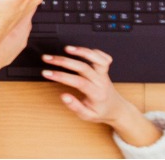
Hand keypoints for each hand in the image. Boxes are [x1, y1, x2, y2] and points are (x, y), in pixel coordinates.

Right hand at [43, 45, 161, 146]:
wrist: (117, 109)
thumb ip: (75, 107)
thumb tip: (64, 96)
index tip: (47, 73)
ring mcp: (104, 74)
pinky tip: (82, 50)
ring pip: (97, 59)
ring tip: (66, 48)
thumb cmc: (101, 111)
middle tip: (47, 59)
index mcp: (96, 94)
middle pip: (83, 67)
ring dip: (82, 51)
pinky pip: (104, 57)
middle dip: (63, 61)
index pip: (78, 82)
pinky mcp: (105, 69)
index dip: (61, 76)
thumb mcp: (87, 116)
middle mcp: (101, 82)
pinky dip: (94, 51)